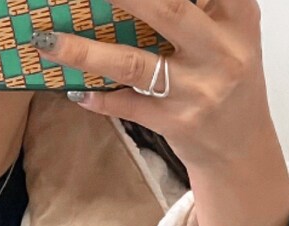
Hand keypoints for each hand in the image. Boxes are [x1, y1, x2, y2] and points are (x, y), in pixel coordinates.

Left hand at [32, 1, 288, 225]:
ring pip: (134, 64)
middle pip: (169, 10)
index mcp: (237, 16)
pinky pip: (127, 106)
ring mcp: (197, 90)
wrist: (239, 148)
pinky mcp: (176, 123)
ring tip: (48, 40)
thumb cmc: (225, 78)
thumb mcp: (229, 34)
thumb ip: (200, 7)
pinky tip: (74, 91)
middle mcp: (221, 50)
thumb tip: (133, 3)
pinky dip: (98, 98)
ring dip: (85, 52)